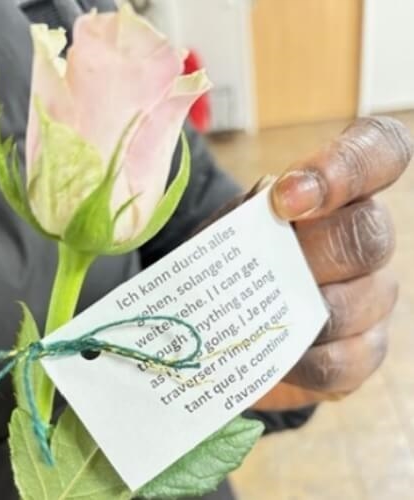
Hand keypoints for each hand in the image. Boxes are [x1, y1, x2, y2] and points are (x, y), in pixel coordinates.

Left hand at [253, 116, 412, 410]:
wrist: (232, 323)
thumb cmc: (232, 263)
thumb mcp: (229, 229)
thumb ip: (245, 215)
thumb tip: (264, 210)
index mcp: (338, 194)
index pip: (379, 152)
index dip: (347, 166)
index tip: (287, 197)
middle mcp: (365, 240)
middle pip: (366, 236)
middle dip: (308, 255)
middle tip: (262, 269)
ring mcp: (372, 298)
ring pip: (360, 301)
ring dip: (300, 310)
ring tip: (255, 316)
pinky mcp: (363, 353)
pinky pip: (344, 361)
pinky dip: (302, 360)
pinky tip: (275, 356)